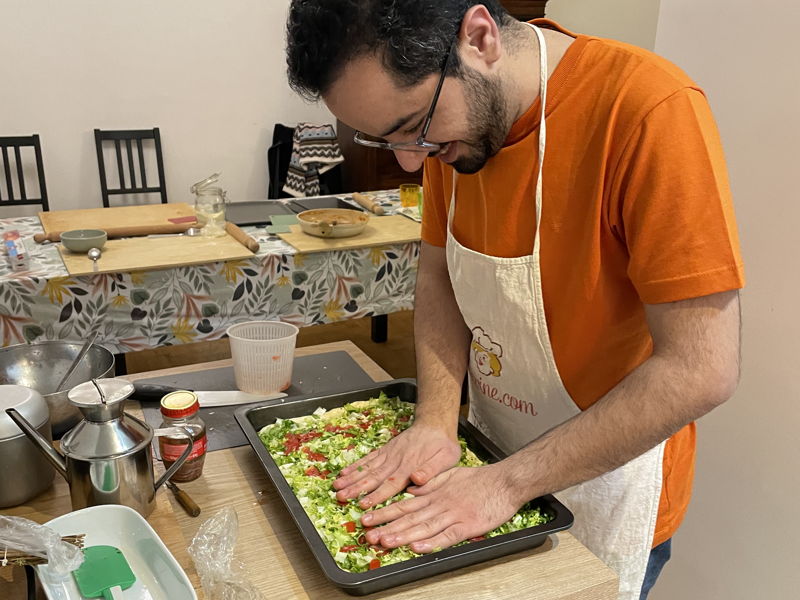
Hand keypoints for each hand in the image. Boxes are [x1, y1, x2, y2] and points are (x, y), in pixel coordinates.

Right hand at [333, 423, 460, 508]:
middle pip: (373, 477)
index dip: (376, 496)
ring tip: (336, 487)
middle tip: (340, 497)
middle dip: (356, 488)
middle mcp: (395, 461)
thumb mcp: (446, 458)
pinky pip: (368, 459)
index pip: (391, 484)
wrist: (435, 423)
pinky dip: (355, 466)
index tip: (363, 505)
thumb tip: (418, 479)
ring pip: (367, 468)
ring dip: (351, 478)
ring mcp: (388, 455)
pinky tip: (343, 473)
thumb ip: (432, 470)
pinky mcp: (384, 450)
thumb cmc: (442, 445)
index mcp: (409, 467)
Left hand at [361, 463, 519, 552]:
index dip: (384, 512)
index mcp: (434, 493)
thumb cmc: (478, 479)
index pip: (404, 504)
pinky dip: (432, 542)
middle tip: (367, 534)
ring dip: (403, 535)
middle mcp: (439, 504)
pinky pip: (447, 536)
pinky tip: (417, 547)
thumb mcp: (448, 475)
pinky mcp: (467, 526)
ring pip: (423, 527)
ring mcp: (453, 515)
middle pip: (409, 517)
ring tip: (385, 541)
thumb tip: (410, 490)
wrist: (504, 481)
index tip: (367, 518)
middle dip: (386, 526)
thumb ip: (428, 483)